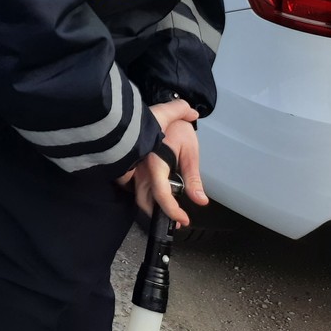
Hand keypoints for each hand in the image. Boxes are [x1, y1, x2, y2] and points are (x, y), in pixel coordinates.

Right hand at [119, 99, 204, 227]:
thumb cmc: (173, 128)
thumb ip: (194, 176)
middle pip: (145, 200)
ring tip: (170, 212)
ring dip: (153, 206)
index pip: (161, 194)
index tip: (184, 220)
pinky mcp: (129, 165)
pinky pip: (133, 186)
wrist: (149, 108)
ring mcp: (131, 167)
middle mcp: (139, 168)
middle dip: (160, 214)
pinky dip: (145, 195)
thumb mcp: (189, 149)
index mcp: (154, 163)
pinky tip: (156, 197)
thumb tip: (202, 200)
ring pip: (138, 194)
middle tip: (178, 221)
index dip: (172, 210)